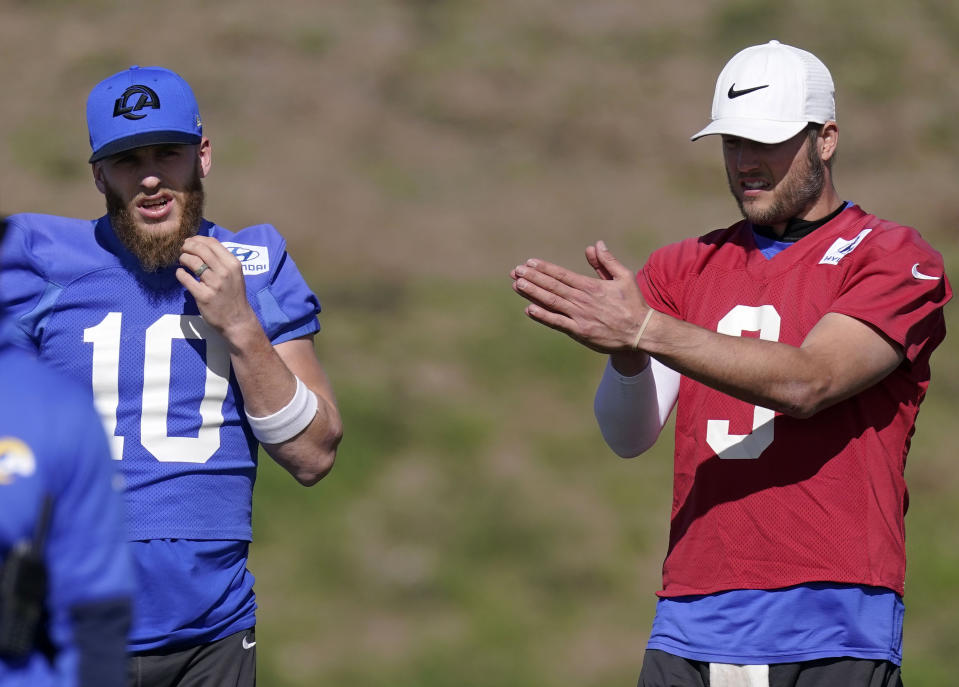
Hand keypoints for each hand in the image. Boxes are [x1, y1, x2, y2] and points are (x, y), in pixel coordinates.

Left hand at [175, 236, 259, 342]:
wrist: (237, 320)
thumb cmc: (234, 296)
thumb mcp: (235, 274)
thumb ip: (222, 261)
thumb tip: (201, 246)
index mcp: (233, 264)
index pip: (212, 243)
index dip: (198, 239)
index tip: (191, 242)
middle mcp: (225, 272)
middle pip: (201, 249)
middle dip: (188, 246)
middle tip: (183, 250)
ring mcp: (214, 284)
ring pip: (193, 262)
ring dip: (183, 258)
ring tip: (182, 261)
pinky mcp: (203, 296)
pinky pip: (186, 279)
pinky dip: (180, 274)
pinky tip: (181, 274)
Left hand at [510, 240, 650, 353]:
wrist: (640, 332)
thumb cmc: (633, 304)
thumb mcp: (623, 277)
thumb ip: (607, 262)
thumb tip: (595, 245)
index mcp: (591, 286)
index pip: (563, 275)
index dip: (545, 268)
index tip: (530, 263)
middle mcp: (583, 300)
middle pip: (553, 286)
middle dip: (533, 278)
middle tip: (516, 270)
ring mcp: (580, 316)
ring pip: (552, 302)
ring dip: (533, 292)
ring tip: (517, 284)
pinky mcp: (580, 332)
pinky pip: (558, 323)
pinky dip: (543, 316)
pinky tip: (529, 309)